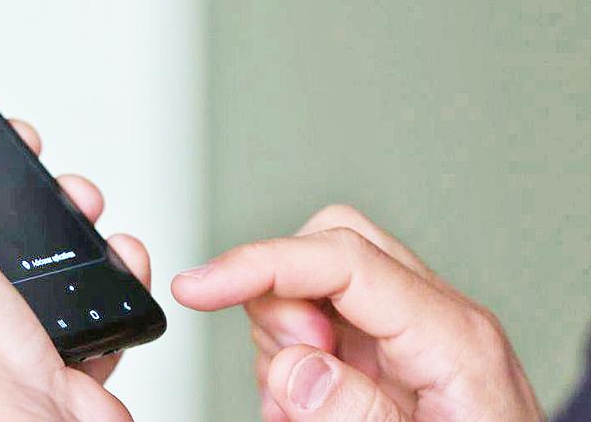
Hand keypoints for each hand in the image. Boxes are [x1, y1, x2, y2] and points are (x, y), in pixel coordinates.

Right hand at [172, 205, 542, 421]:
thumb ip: (358, 412)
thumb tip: (293, 366)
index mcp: (452, 337)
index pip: (344, 259)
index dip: (261, 264)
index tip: (200, 288)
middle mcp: (430, 318)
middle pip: (328, 246)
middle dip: (279, 300)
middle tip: (289, 372)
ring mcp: (406, 332)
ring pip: (312, 283)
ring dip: (280, 340)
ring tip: (301, 407)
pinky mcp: (385, 351)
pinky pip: (316, 323)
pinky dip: (289, 361)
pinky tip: (305, 407)